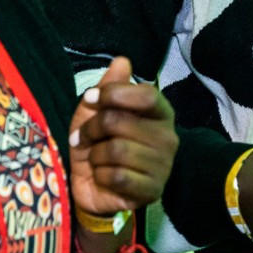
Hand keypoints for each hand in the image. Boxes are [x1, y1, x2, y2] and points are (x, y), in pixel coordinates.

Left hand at [68, 56, 177, 217]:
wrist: (96, 189)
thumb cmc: (99, 143)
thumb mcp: (96, 112)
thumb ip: (110, 87)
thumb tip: (122, 60)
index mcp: (161, 112)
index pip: (145, 95)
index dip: (114, 94)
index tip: (90, 99)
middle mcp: (169, 136)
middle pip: (121, 122)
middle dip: (92, 129)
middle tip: (83, 137)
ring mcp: (164, 165)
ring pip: (117, 151)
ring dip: (95, 155)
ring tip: (94, 158)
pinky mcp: (153, 191)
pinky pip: (117, 177)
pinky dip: (101, 176)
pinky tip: (103, 177)